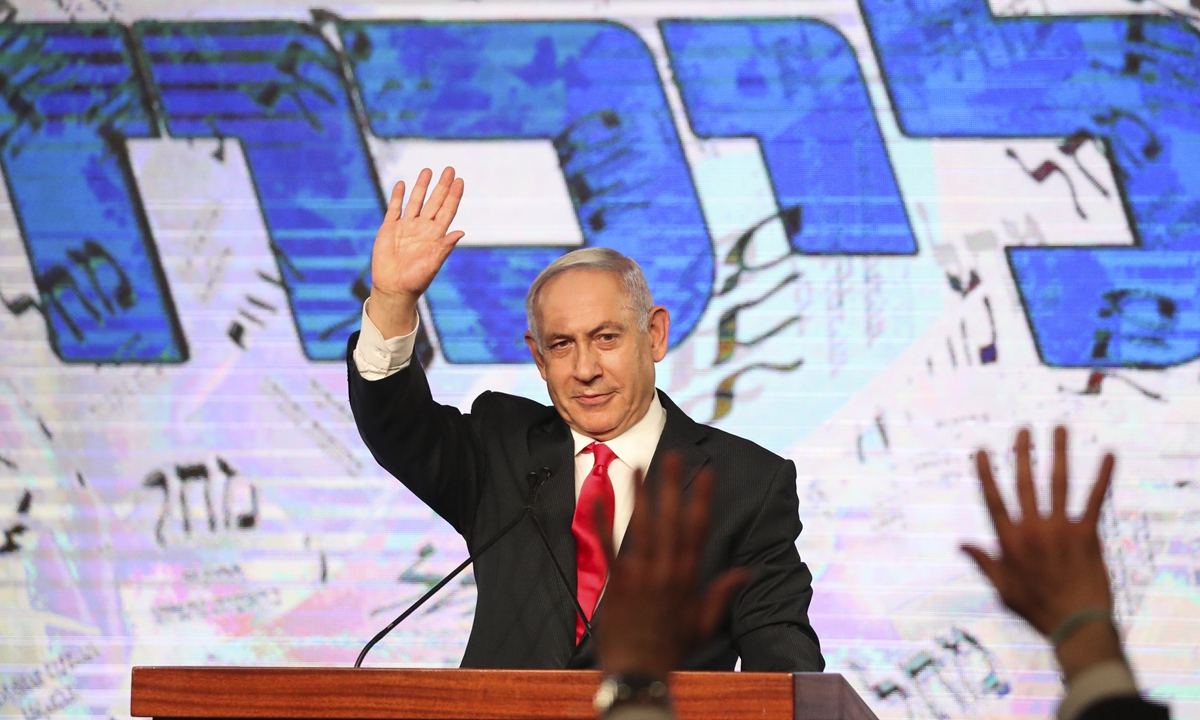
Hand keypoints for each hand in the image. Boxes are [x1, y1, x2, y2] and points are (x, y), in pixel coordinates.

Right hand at [367, 167, 464, 337]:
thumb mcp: (433, 263)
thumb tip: (461, 232)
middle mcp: (422, 228)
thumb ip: (445, 247)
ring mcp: (406, 227)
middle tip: (450, 169)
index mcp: (435, 236)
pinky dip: (397, 196)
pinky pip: (394, 209)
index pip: (447, 211)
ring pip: (415, 202)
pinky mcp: (389, 229)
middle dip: (442, 186)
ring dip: (421, 186)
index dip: (453, 196)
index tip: (460, 181)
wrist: (393, 288)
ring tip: (428, 171)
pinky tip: (402, 184)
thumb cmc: (416, 280)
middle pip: (434, 202)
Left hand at [593, 452, 748, 679]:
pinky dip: (601, 521)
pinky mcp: (614, 582)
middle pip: (669, 520)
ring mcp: (639, 575)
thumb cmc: (671, 647)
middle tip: (673, 456)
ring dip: (640, 494)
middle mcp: (665, 571)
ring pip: (640, 526)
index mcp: (688, 577)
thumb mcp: (704, 623)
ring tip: (639, 465)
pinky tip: (598, 498)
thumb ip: (722, 593)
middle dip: (672, 486)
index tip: (708, 473)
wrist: (638, 669)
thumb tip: (746, 572)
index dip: (703, 498)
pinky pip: (607, 545)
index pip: (698, 528)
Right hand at [962, 427, 1114, 637]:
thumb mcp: (1002, 588)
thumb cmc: (1036, 609)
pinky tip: (1108, 454)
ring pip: (1059, 483)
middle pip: (1026, 482)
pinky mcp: (1087, 534)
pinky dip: (1103, 476)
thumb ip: (984, 561)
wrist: (1076, 624)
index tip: (983, 450)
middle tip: (1023, 430)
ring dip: (1059, 453)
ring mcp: (1061, 529)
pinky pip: (1095, 499)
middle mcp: (1033, 529)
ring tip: (1059, 428)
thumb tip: (961, 545)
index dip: (987, 473)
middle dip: (1023, 453)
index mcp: (1009, 541)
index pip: (994, 499)